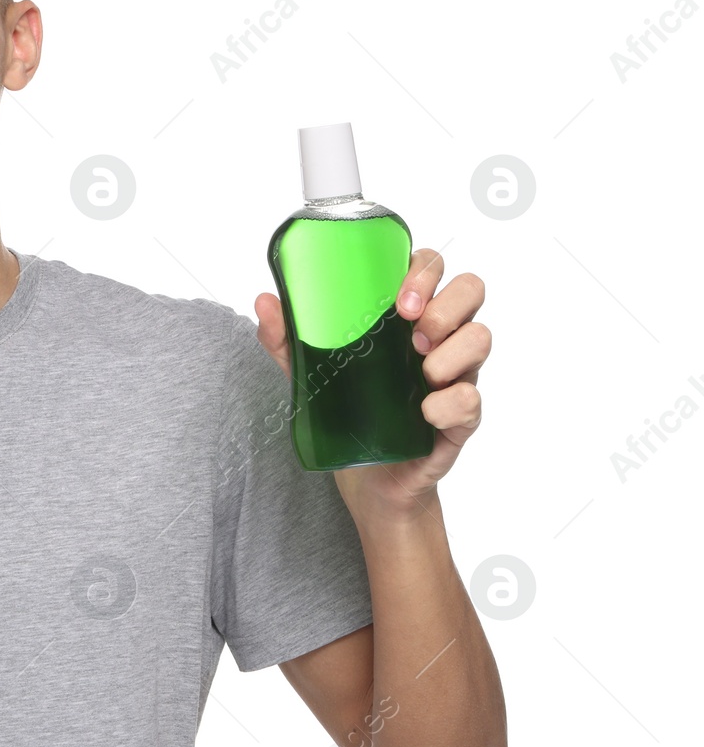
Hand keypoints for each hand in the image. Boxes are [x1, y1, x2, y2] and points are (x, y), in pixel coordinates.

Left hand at [254, 247, 489, 515]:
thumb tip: (265, 301)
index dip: (424, 271)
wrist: (366, 478)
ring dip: (450, 352)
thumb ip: (288, 337)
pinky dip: (449, 403)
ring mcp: (455, 374)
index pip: (432, 268)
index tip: (398, 302)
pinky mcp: (461, 415)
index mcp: (407, 316)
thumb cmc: (348, 411)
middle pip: (471, 289)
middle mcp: (438, 338)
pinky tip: (423, 413)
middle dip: (445, 305)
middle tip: (412, 334)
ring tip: (421, 374)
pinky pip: (472, 398)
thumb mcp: (311, 371)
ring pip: (481, 337)